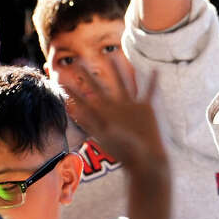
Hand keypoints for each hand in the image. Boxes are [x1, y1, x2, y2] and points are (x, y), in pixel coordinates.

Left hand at [61, 60, 167, 175]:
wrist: (145, 161)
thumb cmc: (126, 153)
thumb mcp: (106, 136)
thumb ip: (92, 122)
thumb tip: (75, 110)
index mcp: (105, 117)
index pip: (86, 101)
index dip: (74, 92)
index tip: (62, 81)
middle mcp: (115, 109)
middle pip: (100, 89)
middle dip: (89, 77)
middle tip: (79, 62)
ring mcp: (131, 107)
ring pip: (123, 84)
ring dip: (119, 71)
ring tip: (114, 56)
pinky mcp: (146, 108)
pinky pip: (149, 91)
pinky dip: (153, 81)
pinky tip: (155, 70)